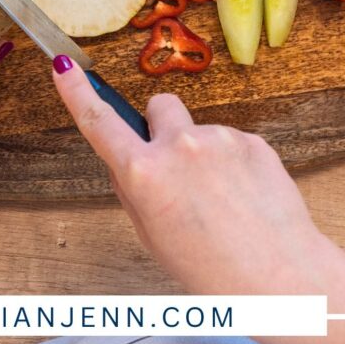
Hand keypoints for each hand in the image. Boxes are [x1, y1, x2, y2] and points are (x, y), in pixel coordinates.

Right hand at [52, 58, 344, 343]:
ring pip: (198, 131)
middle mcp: (179, 147)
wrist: (282, 278)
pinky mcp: (252, 140)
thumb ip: (133, 190)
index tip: (62, 66)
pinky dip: (233, 164)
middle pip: (159, 107)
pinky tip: (244, 198)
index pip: (99, 121)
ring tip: (222, 201)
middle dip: (162, 128)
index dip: (76, 91)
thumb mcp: (152, 237)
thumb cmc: (214, 270)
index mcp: (145, 175)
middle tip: (177, 169)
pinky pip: (231, 142)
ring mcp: (218, 138)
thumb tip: (127, 158)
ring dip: (203, 154)